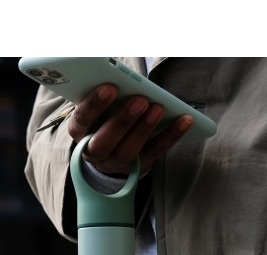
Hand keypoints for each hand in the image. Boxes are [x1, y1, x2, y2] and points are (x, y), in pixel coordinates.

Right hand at [67, 83, 193, 175]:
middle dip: (122, 121)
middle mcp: (95, 152)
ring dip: (144, 128)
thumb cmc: (104, 118)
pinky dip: (171, 136)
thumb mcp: (98, 108)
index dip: (94, 105)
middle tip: (140, 100)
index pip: (81, 120)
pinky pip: (155, 152)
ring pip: (128, 151)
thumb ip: (104, 95)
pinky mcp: (139, 166)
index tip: (109, 87)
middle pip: (104, 142)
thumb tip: (122, 77)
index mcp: (80, 132)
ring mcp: (116, 163)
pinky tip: (185, 120)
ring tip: (158, 108)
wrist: (109, 154)